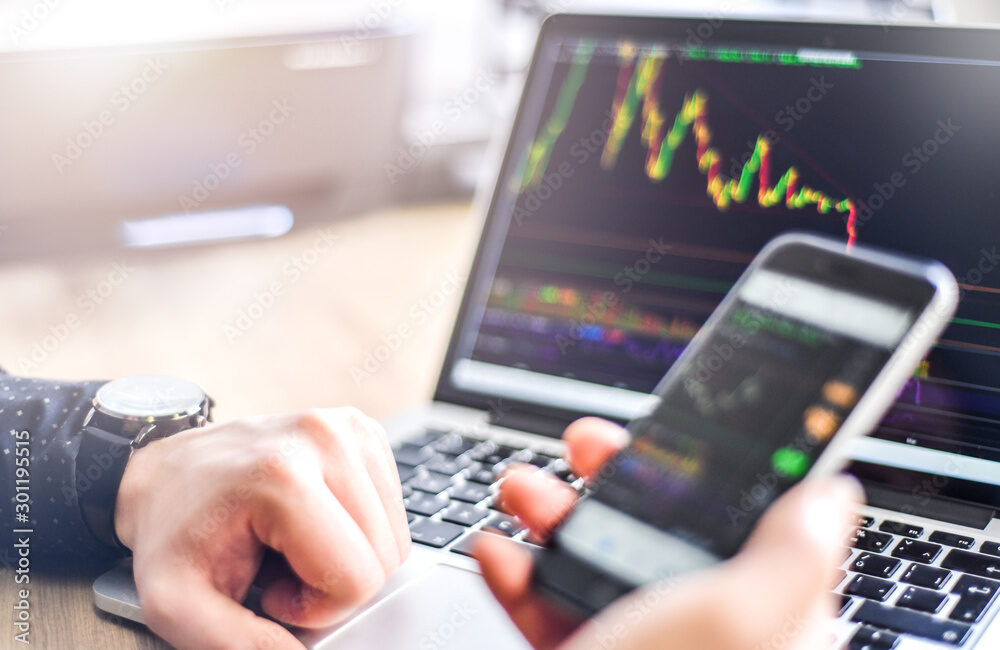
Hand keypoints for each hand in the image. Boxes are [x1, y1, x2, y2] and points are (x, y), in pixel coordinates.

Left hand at [114, 408, 410, 649]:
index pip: (358, 578)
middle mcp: (324, 438)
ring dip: (350, 556)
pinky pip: (393, 508)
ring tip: (292, 543)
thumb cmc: (173, 533)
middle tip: (279, 568)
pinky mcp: (362, 430)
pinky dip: (359, 528)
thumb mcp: (178, 606)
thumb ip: (243, 647)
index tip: (267, 589)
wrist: (168, 473)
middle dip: (335, 582)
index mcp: (282, 476)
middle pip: (385, 556)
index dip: (316, 606)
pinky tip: (312, 520)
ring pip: (396, 535)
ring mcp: (348, 428)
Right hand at [476, 417, 861, 649]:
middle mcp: (701, 640)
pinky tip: (495, 551)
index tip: (675, 431)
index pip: (753, 526)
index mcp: (761, 624)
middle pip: (665, 534)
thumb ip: (794, 552)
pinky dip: (514, 575)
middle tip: (583, 445)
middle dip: (614, 481)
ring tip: (520, 489)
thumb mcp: (738, 621)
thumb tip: (835, 494)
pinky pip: (546, 609)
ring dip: (551, 516)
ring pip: (598, 563)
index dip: (715, 471)